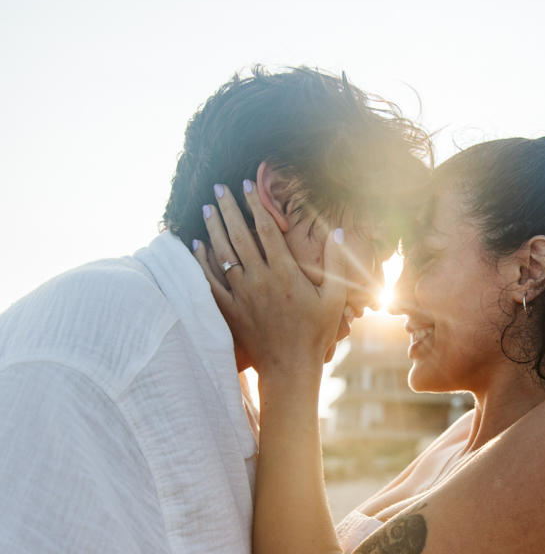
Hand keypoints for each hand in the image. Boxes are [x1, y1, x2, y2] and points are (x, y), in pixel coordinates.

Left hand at [193, 182, 347, 374]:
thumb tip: (339, 232)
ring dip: (213, 229)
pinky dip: (201, 262)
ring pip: (222, 254)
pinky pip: (210, 282)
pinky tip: (196, 246)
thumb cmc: (316, 333)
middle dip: (228, 208)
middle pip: (239, 235)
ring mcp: (242, 295)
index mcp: (285, 272)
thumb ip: (337, 263)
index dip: (255, 204)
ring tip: (208, 208)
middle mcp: (260, 279)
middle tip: (218, 187)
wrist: (290, 368)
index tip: (247, 186)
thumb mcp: (335, 298)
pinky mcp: (230, 311)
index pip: (266, 230)